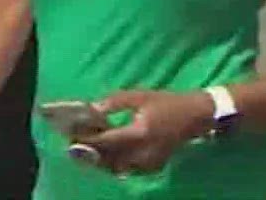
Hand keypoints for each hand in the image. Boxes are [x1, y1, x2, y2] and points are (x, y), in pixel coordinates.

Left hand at [78, 90, 214, 174]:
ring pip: (114, 167)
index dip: (86, 138)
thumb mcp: (140, 96)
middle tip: (73, 143)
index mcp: (139, 132)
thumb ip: (114, 102)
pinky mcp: (151, 168)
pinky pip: (125, 169)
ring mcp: (147, 163)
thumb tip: (91, 108)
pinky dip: (112, 163)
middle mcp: (142, 152)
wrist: (194, 117)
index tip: (71, 133)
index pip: (105, 140)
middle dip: (88, 152)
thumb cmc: (166, 102)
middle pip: (106, 158)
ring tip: (86, 148)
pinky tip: (105, 153)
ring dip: (98, 160)